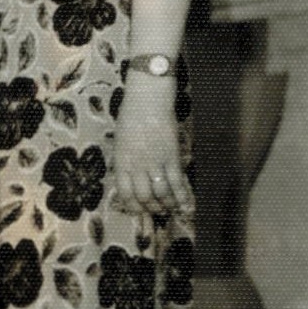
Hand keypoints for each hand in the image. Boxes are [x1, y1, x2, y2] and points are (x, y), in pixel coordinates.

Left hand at [110, 74, 194, 218]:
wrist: (148, 98)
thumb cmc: (132, 115)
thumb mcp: (121, 141)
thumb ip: (125, 160)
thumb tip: (131, 177)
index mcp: (122, 162)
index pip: (125, 194)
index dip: (134, 207)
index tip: (140, 210)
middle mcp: (136, 166)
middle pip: (144, 197)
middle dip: (152, 208)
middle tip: (158, 209)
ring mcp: (154, 162)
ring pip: (161, 194)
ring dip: (166, 204)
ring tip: (170, 206)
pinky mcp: (171, 156)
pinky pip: (177, 182)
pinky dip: (182, 196)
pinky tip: (186, 205)